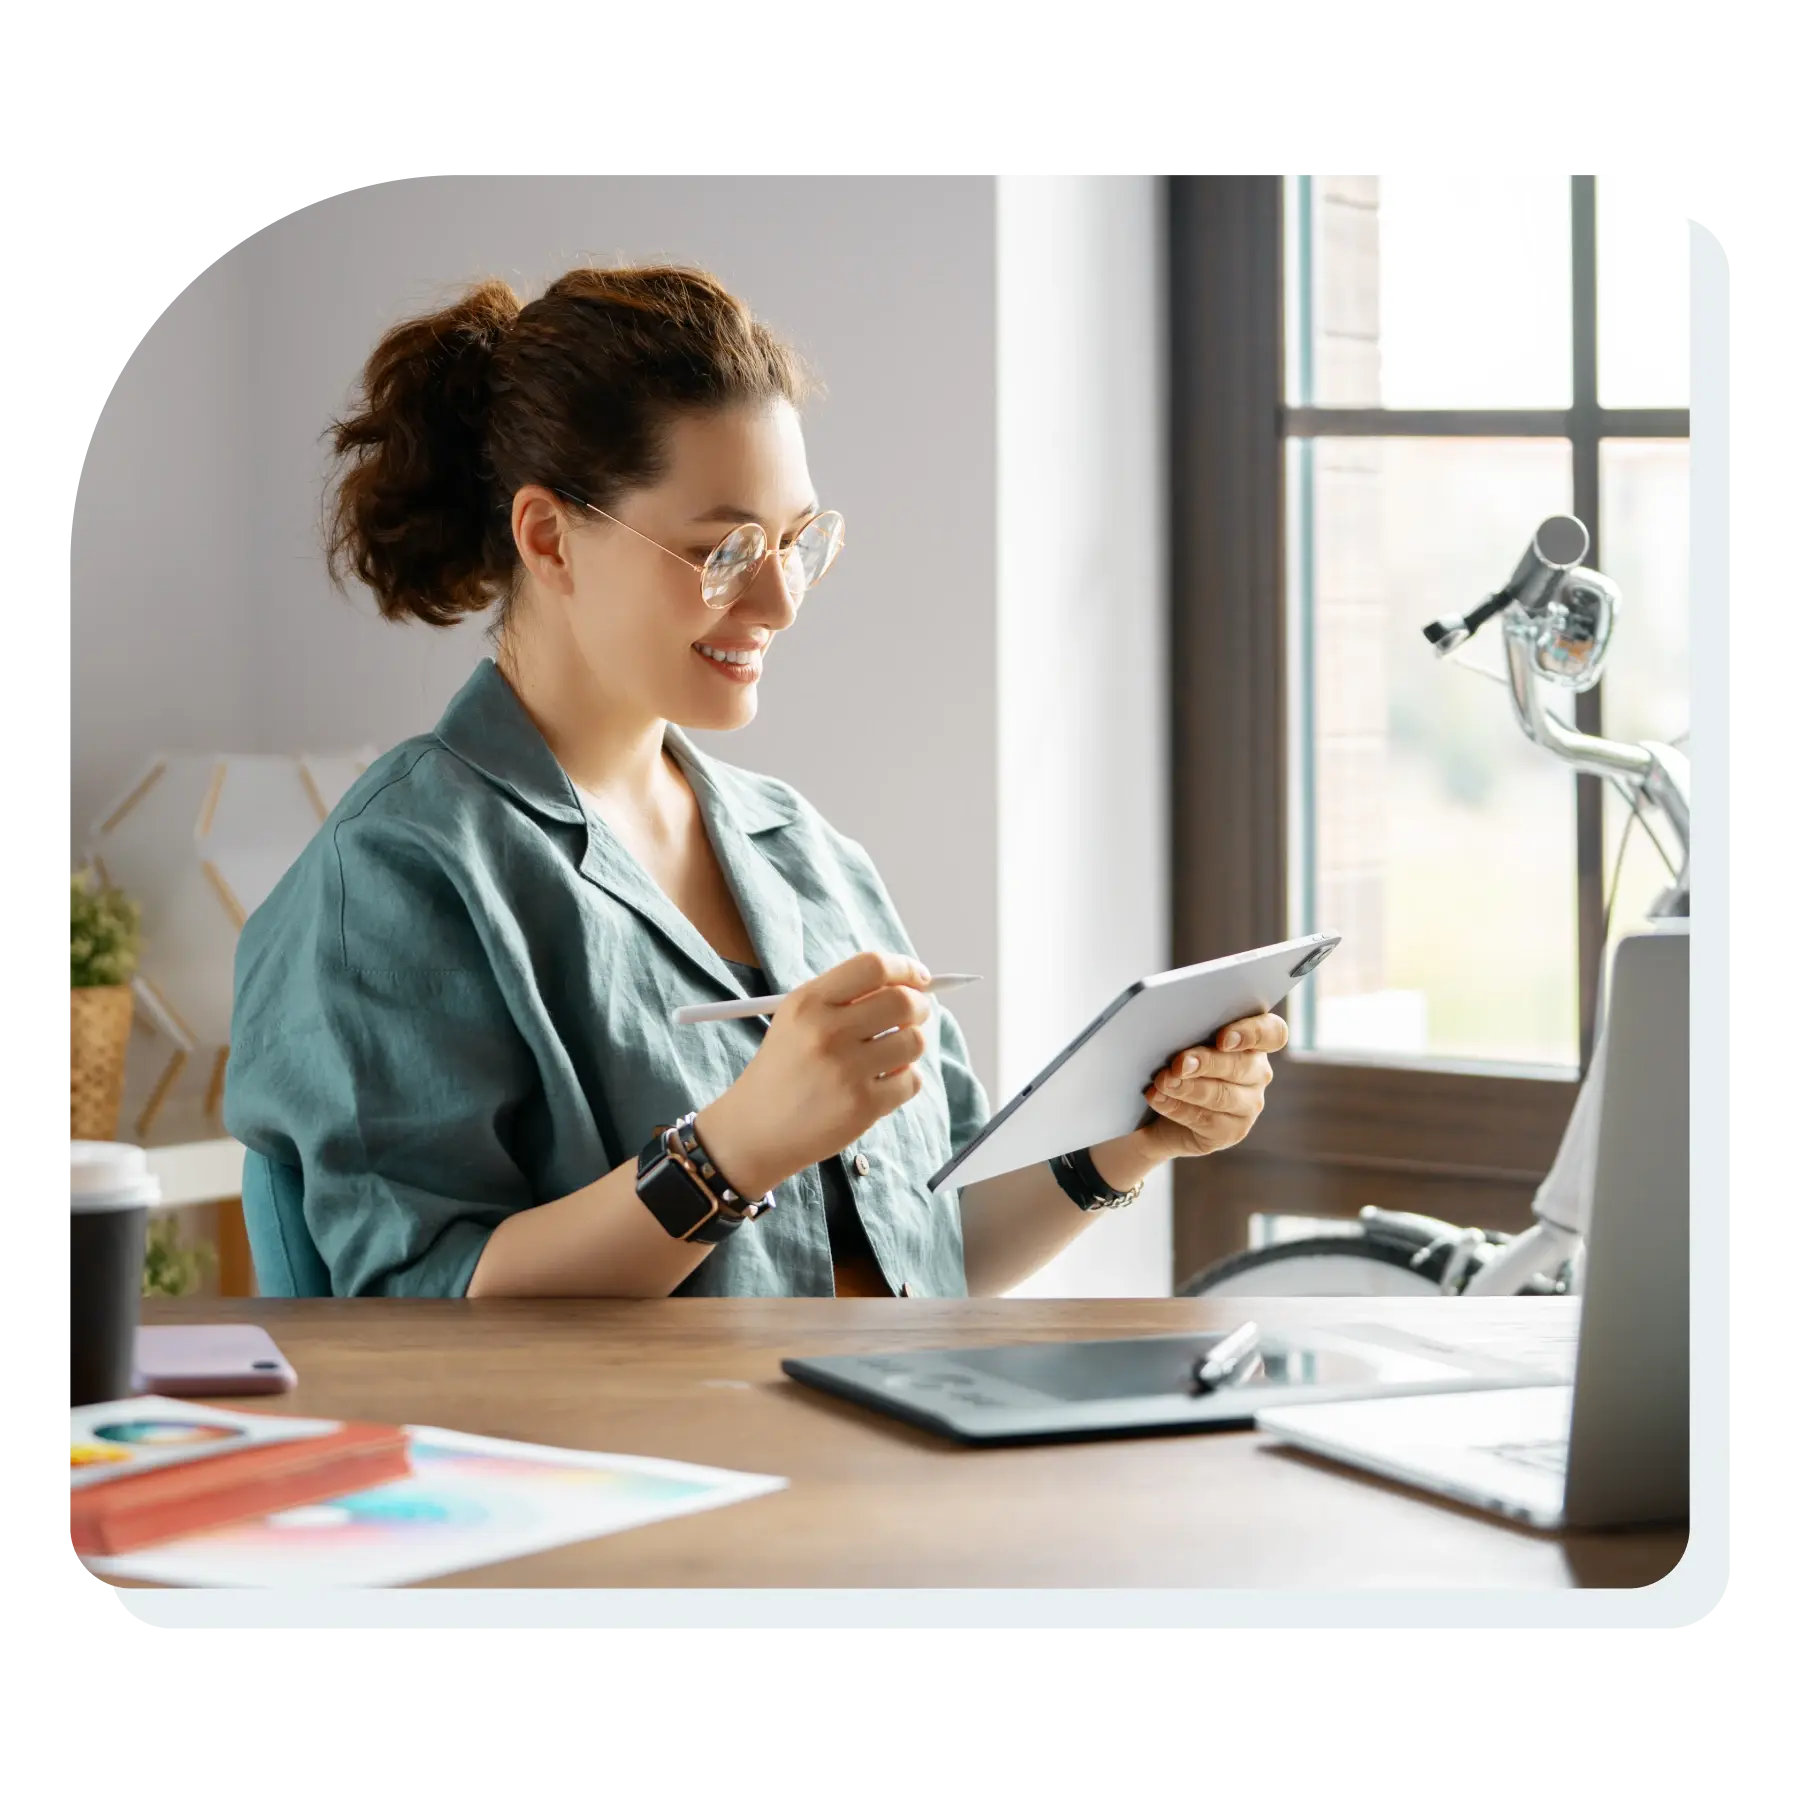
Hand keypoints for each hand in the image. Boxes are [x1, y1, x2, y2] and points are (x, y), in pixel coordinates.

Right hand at [695, 950, 934, 1198]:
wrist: (754, 1129)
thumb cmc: (784, 1069)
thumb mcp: (795, 1019)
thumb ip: (845, 996)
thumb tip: (910, 983)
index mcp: (808, 1002)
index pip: (873, 965)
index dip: (905, 968)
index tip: (918, 978)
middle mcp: (826, 1032)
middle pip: (903, 1001)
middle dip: (920, 1007)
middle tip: (914, 1016)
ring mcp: (845, 1070)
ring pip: (915, 1041)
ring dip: (911, 1046)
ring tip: (889, 1055)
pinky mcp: (861, 1106)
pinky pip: (912, 1080)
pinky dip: (904, 1081)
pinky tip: (879, 1084)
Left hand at [1136, 1011, 1288, 1162]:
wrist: (1159, 1108)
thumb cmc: (1176, 1063)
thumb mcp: (1183, 1042)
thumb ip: (1187, 1031)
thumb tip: (1166, 1022)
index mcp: (1253, 1040)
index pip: (1273, 1033)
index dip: (1253, 1033)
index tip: (1224, 1039)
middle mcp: (1258, 1072)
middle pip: (1242, 1065)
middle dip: (1207, 1063)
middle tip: (1179, 1064)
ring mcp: (1249, 1104)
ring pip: (1223, 1095)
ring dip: (1189, 1088)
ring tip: (1163, 1082)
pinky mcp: (1232, 1130)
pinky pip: (1207, 1119)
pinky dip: (1178, 1108)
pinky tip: (1158, 1099)